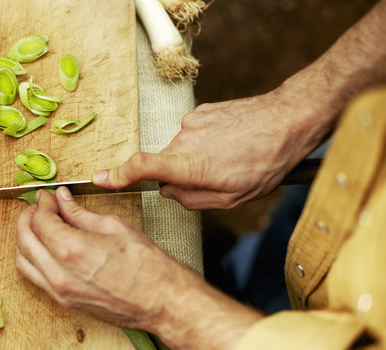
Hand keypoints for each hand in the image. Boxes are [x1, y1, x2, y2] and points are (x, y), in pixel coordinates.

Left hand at [15, 187, 203, 332]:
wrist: (164, 303)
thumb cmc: (149, 268)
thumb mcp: (114, 227)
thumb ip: (80, 214)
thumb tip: (63, 200)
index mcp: (70, 250)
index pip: (40, 220)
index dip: (42, 203)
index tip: (48, 196)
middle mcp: (59, 274)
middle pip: (24, 239)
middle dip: (28, 218)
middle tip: (40, 206)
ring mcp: (59, 292)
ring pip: (23, 261)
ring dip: (25, 239)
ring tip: (40, 225)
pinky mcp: (64, 302)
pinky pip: (35, 278)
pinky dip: (32, 258)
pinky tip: (45, 247)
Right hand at [92, 89, 329, 209]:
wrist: (289, 119)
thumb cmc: (266, 162)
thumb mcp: (231, 199)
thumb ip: (192, 200)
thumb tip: (170, 193)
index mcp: (190, 166)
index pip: (141, 168)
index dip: (117, 175)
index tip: (99, 179)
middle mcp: (184, 141)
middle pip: (166, 164)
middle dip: (182, 175)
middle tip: (216, 180)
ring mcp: (191, 123)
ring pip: (182, 150)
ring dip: (198, 157)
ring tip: (231, 158)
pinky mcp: (201, 111)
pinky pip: (194, 134)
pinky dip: (207, 141)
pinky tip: (232, 142)